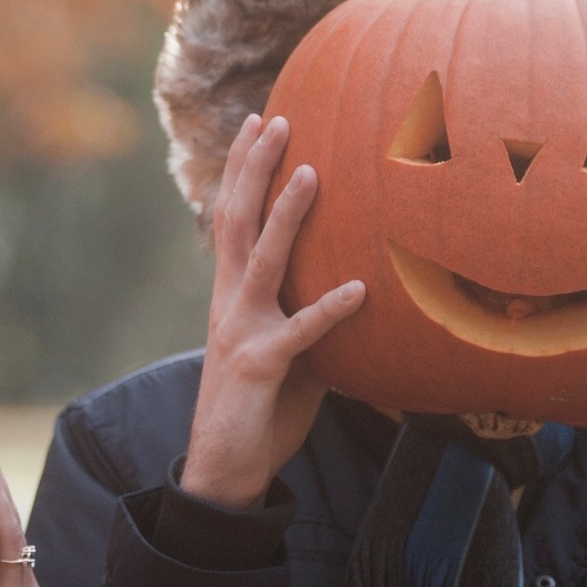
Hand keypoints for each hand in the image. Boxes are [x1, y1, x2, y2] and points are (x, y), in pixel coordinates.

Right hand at [182, 114, 366, 507]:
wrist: (225, 468)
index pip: (233, 217)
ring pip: (262, 261)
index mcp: (232, 294)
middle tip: (276, 117)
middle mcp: (230, 302)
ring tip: (311, 173)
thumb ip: (313, 315)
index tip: (259, 121)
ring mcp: (241, 331)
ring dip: (286, 216)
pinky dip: (329, 311)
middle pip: (236, 220)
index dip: (243, 169)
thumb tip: (361, 288)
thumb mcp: (291, 351)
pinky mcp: (259, 366)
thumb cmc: (262, 408)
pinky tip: (358, 291)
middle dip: (254, 168)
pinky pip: (300, 334)